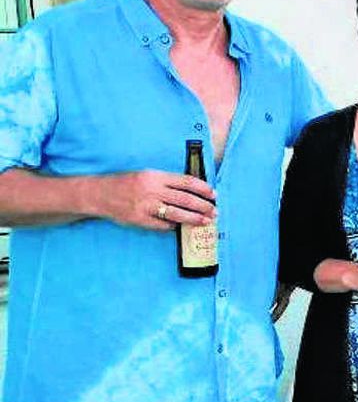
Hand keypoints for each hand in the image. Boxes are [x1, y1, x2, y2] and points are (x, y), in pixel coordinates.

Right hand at [95, 170, 215, 229]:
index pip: (186, 181)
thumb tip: (192, 191)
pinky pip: (162, 225)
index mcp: (155, 176)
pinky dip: (173, 226)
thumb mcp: (146, 175)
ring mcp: (145, 206)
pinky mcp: (139, 220)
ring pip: (177, 214)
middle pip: (185, 199)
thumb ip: (167, 182)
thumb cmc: (125, 183)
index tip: (213, 194)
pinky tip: (181, 226)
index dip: (203, 188)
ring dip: (194, 219)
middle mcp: (151, 190)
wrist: (99, 194)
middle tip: (215, 211)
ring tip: (206, 221)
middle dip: (203, 206)